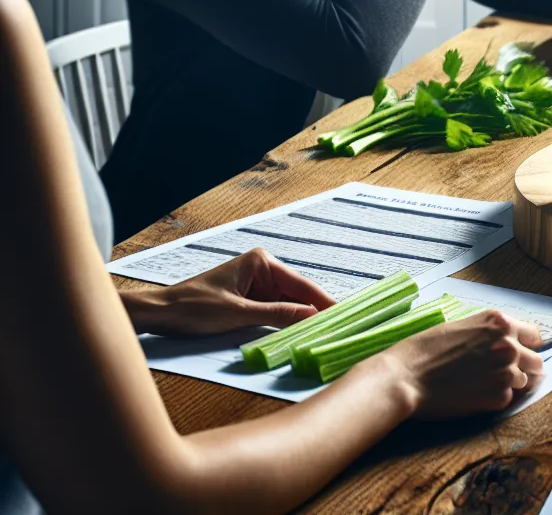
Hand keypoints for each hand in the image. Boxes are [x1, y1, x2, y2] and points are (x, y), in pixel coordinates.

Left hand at [122, 247, 335, 336]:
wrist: (160, 314)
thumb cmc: (192, 308)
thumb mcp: (238, 313)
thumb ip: (278, 315)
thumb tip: (313, 317)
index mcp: (262, 262)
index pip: (302, 285)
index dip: (324, 302)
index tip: (345, 314)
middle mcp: (263, 270)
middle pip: (298, 294)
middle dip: (315, 312)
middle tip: (339, 329)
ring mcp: (257, 285)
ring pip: (289, 304)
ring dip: (301, 319)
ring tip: (325, 334)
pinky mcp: (250, 300)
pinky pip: (275, 311)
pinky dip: (286, 323)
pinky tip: (299, 333)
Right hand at [375, 309, 544, 419]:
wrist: (406, 377)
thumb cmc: (426, 349)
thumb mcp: (462, 326)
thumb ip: (490, 333)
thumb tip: (509, 341)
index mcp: (500, 323)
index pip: (534, 335)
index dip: (526, 344)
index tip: (521, 351)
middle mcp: (509, 346)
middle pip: (535, 360)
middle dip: (523, 366)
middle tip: (503, 372)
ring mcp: (507, 373)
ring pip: (525, 381)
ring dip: (510, 383)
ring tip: (483, 383)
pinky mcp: (498, 398)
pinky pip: (509, 398)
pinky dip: (496, 398)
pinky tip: (475, 394)